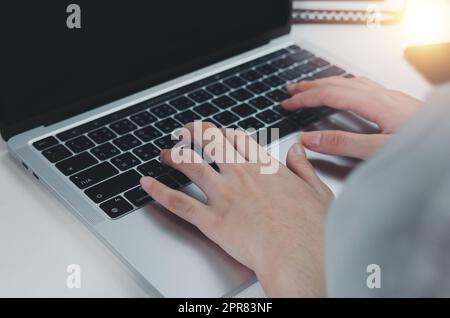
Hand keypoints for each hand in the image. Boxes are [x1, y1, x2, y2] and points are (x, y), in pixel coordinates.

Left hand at [140, 122, 332, 296]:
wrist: (298, 256)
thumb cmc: (311, 230)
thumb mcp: (317, 191)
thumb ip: (304, 167)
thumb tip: (297, 150)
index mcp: (264, 166)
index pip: (238, 138)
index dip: (225, 132)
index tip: (220, 133)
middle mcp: (240, 174)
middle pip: (210, 141)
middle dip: (194, 131)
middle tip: (185, 130)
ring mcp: (223, 195)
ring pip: (190, 164)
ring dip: (174, 155)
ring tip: (164, 153)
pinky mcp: (212, 220)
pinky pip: (179, 202)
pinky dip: (159, 192)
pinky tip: (147, 183)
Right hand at [281, 76, 421, 159]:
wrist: (449, 142)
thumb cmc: (423, 147)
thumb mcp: (378, 151)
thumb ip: (343, 145)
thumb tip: (311, 139)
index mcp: (374, 104)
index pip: (331, 94)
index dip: (306, 98)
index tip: (288, 103)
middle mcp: (381, 95)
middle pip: (338, 83)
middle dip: (311, 87)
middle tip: (291, 92)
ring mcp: (389, 97)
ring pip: (350, 83)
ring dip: (326, 84)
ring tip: (310, 88)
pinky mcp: (394, 103)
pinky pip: (361, 87)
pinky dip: (343, 87)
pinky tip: (344, 93)